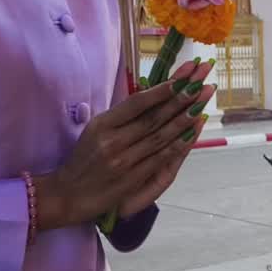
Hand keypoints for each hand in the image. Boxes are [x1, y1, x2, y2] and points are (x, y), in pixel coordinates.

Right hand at [34, 59, 215, 228]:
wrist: (69, 194)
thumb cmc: (84, 158)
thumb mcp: (95, 130)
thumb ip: (121, 116)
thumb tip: (151, 95)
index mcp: (102, 124)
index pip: (136, 103)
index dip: (161, 89)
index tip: (182, 76)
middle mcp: (113, 141)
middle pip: (153, 117)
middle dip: (181, 97)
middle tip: (200, 81)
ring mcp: (124, 161)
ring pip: (161, 136)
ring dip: (185, 117)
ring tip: (202, 100)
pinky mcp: (133, 178)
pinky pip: (161, 157)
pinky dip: (179, 143)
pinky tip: (192, 130)